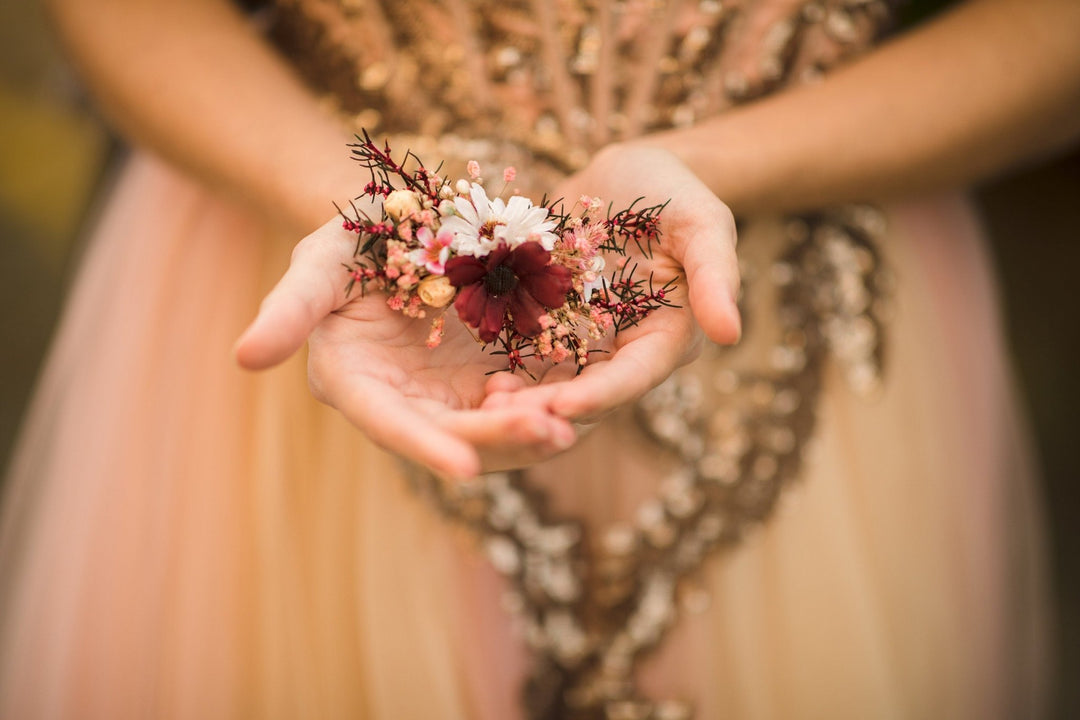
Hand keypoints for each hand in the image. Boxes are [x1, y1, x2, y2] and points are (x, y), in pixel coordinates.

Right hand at [233, 218, 576, 479]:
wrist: (400, 226)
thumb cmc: (349, 241)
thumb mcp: (319, 261)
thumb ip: (289, 307)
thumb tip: (243, 358)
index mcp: (356, 381)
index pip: (387, 424)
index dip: (424, 447)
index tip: (465, 471)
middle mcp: (404, 400)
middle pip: (452, 436)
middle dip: (499, 442)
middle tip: (549, 434)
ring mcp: (448, 393)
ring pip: (493, 431)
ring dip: (532, 431)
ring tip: (570, 423)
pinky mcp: (487, 375)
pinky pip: (523, 400)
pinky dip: (547, 402)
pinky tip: (574, 392)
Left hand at [483, 145, 740, 421]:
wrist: (620, 173)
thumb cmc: (669, 190)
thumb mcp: (700, 220)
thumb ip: (715, 273)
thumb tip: (731, 334)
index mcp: (668, 337)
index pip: (634, 377)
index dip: (601, 395)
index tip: (563, 406)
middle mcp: (625, 353)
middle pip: (587, 394)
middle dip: (547, 410)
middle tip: (502, 418)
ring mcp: (583, 344)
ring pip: (550, 386)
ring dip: (518, 401)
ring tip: (480, 406)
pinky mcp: (546, 328)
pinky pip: (522, 356)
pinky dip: (500, 370)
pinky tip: (468, 377)